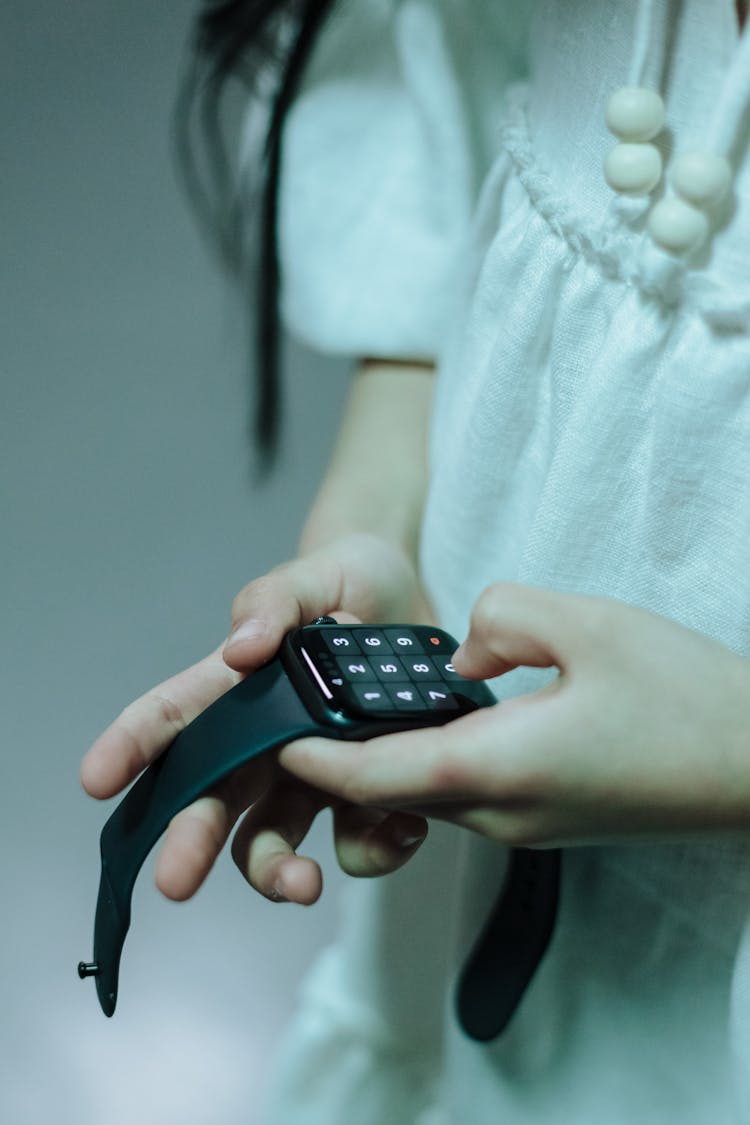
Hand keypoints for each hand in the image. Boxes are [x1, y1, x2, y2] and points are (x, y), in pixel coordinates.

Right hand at [80, 533, 431, 903]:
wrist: (412, 601)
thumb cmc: (345, 582)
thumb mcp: (308, 579)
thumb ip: (272, 605)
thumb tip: (241, 648)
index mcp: (237, 691)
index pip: (173, 717)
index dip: (129, 746)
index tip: (96, 780)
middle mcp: (266, 743)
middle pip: (213, 801)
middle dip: (190, 843)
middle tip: (175, 882)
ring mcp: (314, 773)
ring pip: (275, 840)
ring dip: (279, 872)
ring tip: (304, 885)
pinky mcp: (368, 790)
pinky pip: (361, 839)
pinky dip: (376, 848)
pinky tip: (400, 832)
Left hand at [279, 583, 749, 846]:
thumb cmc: (685, 699)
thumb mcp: (587, 623)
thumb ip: (500, 617)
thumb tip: (463, 652)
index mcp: (490, 770)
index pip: (364, 776)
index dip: (307, 754)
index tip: (266, 725)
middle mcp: (495, 814)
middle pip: (386, 788)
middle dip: (334, 753)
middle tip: (301, 697)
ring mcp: (521, 826)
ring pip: (422, 792)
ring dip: (380, 756)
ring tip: (353, 699)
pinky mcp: (545, 820)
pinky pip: (462, 792)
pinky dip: (425, 760)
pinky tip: (431, 716)